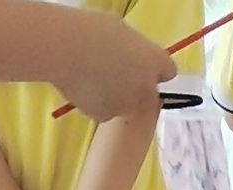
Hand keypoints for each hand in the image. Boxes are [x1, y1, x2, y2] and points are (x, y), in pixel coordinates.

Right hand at [42, 10, 171, 124]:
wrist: (64, 49)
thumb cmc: (91, 30)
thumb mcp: (122, 31)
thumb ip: (136, 50)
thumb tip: (134, 57)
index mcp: (154, 61)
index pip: (168, 71)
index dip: (154, 69)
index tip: (141, 65)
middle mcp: (146, 87)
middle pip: (148, 92)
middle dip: (137, 86)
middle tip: (114, 73)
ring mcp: (127, 105)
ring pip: (126, 104)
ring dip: (117, 96)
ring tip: (94, 79)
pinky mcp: (106, 116)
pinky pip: (106, 111)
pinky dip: (98, 104)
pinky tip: (84, 88)